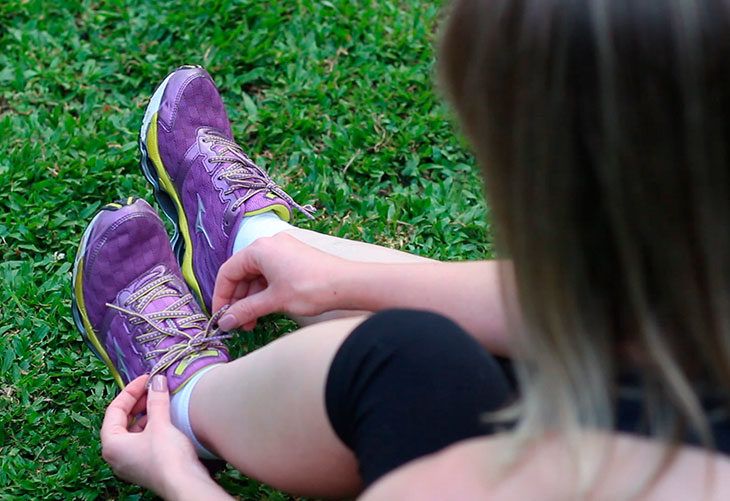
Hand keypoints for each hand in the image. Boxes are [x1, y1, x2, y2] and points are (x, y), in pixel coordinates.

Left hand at [100, 375, 212, 497]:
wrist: (184, 483)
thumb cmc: (166, 456)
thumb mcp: (160, 423)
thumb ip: (156, 400)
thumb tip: (157, 380)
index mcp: (111, 443)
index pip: (115, 409)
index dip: (131, 391)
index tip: (146, 379)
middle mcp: (116, 454)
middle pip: (121, 420)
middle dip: (137, 402)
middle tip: (153, 387)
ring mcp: (129, 461)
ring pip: (132, 430)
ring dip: (145, 413)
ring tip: (159, 400)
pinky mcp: (143, 465)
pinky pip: (141, 439)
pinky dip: (150, 425)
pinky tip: (163, 418)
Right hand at [213, 232, 347, 329]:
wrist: (346, 284)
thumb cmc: (310, 288)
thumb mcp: (273, 301)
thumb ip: (246, 310)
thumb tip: (225, 322)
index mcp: (259, 249)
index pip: (228, 271)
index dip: (221, 296)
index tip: (221, 316)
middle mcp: (269, 244)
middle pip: (242, 273)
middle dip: (238, 300)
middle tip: (237, 323)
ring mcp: (283, 250)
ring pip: (257, 276)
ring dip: (251, 299)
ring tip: (251, 323)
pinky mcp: (294, 259)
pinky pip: (271, 275)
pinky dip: (265, 292)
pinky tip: (265, 310)